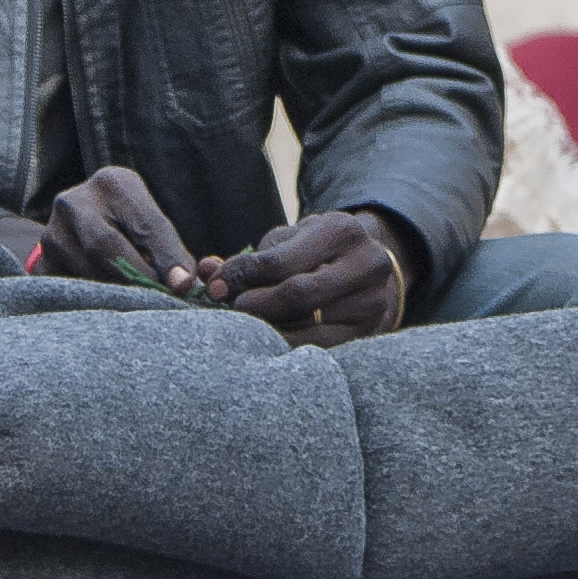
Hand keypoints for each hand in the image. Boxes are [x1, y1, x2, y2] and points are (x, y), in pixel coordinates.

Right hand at [38, 166, 201, 298]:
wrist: (80, 225)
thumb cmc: (126, 224)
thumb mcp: (149, 223)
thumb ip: (170, 252)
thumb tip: (186, 284)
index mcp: (113, 183)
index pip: (144, 222)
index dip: (166, 256)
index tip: (182, 285)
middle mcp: (76, 201)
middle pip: (106, 246)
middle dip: (137, 275)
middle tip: (158, 296)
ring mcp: (53, 230)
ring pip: (87, 271)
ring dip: (117, 290)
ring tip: (138, 299)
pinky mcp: (43, 260)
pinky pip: (73, 286)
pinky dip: (97, 297)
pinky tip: (111, 301)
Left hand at [206, 209, 411, 349]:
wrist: (365, 271)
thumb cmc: (313, 254)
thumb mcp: (286, 243)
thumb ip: (247, 259)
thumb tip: (204, 271)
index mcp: (341, 230)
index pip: (280, 261)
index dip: (242, 276)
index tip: (215, 286)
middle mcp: (366, 262)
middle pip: (298, 295)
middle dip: (255, 305)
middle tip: (229, 309)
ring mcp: (373, 301)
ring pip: (309, 325)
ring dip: (269, 329)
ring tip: (244, 327)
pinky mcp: (370, 332)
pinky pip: (321, 348)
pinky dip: (289, 346)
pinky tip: (269, 343)